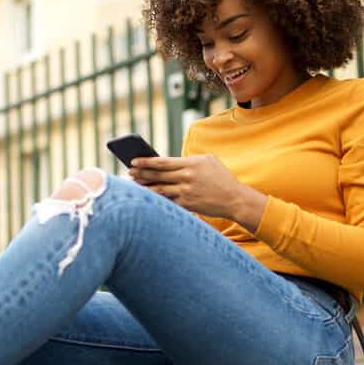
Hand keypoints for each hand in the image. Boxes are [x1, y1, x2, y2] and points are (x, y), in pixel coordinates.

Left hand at [129, 155, 267, 230]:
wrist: (235, 199)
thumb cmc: (221, 178)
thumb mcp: (209, 161)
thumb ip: (190, 159)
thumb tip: (169, 162)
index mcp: (191, 163)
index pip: (162, 162)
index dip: (145, 162)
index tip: (133, 161)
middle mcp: (187, 177)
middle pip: (157, 175)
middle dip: (140, 174)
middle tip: (129, 172)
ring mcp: (187, 192)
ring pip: (159, 189)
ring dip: (145, 187)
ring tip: (134, 185)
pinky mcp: (188, 204)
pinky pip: (168, 202)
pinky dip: (156, 199)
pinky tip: (147, 197)